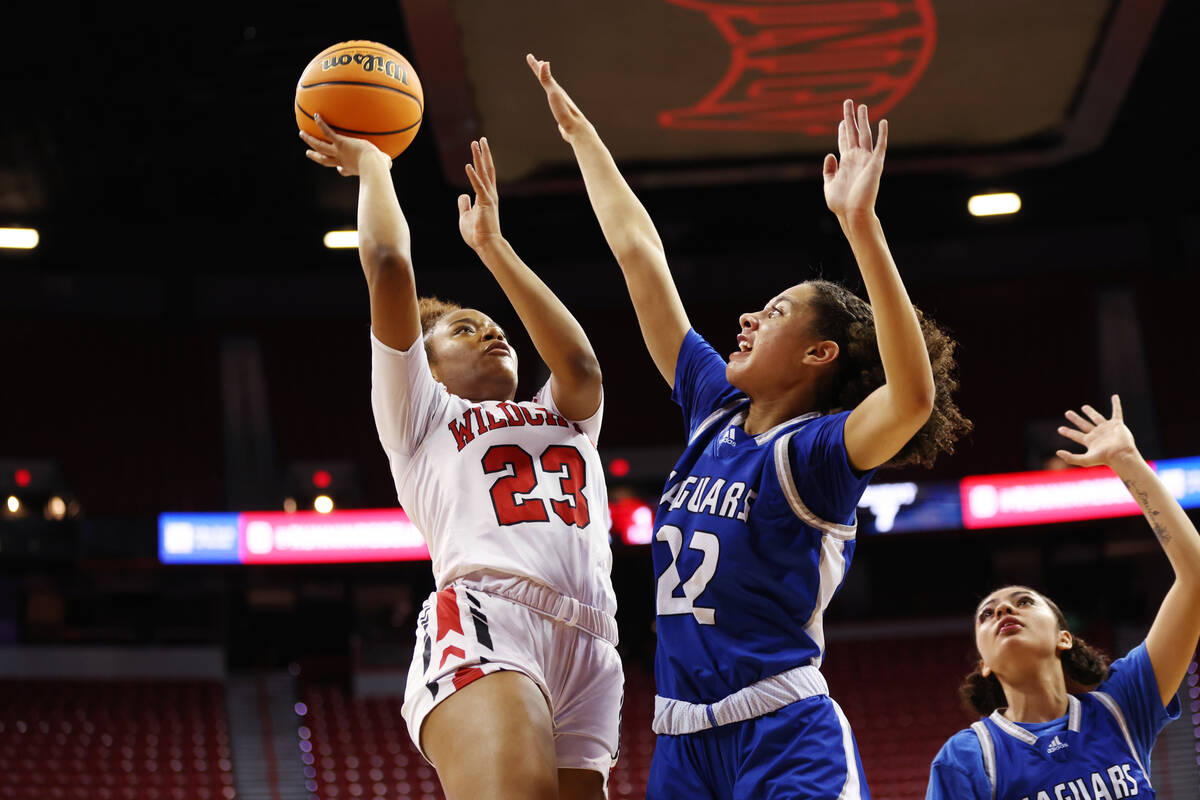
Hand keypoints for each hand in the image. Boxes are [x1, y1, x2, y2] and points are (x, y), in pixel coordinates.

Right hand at [300, 114, 390, 176]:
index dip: (341, 170)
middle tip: (308, 153)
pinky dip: (321, 124)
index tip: (340, 170)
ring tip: (302, 134)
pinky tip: (316, 115)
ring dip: (310, 140)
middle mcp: (342, 160)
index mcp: (351, 168)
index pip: (343, 170)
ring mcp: (339, 152)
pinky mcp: (340, 142)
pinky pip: (328, 132)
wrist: (372, 165)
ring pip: (320, 146)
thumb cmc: (380, 167)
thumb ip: (385, 163)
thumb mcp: (383, 165)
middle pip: (324, 159)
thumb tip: (389, 162)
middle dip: (315, 156)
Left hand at [458, 138, 502, 250]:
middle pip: (487, 169)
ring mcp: (488, 197)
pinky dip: (473, 176)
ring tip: (476, 143)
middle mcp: (490, 194)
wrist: (486, 245)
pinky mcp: (485, 203)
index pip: (485, 175)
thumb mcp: (466, 216)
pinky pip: (478, 186)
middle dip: (483, 154)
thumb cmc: (477, 233)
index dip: (482, 161)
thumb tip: (462, 195)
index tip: (479, 148)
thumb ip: (464, 204)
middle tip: (481, 140)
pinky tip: (468, 165)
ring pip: (484, 173)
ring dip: (479, 157)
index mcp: (486, 197)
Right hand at [527, 53, 592, 143]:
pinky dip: (550, 95)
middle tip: (536, 62)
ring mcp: (560, 103)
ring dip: (546, 82)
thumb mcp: (554, 94)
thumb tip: (544, 62)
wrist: (576, 129)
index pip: (543, 74)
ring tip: (543, 78)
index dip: (535, 65)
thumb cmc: (564, 112)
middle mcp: (558, 94)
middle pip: (547, 79)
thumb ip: (547, 79)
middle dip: (540, 70)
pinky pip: (553, 100)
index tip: (529, 56)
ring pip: (551, 89)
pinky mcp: (560, 112)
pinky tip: (552, 99)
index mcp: (556, 89)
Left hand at [823, 99, 887, 221]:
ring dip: (863, 120)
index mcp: (845, 163)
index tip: (842, 120)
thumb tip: (830, 154)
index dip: (842, 130)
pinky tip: (883, 122)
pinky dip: (882, 134)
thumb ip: (828, 170)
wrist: (853, 213)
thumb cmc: (841, 204)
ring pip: (865, 135)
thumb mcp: (829, 185)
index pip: (844, 141)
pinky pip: (880, 146)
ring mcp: (867, 160)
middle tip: (848, 102)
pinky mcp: (876, 164)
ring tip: (862, 106)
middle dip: (850, 118)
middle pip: (853, 133)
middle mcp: (856, 158)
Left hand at [1056, 395, 1138, 467]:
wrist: (1121, 455)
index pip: (1075, 435)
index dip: (1067, 432)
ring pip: (1097, 418)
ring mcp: (1107, 429)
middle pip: (1083, 424)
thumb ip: (1071, 458)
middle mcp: (1097, 434)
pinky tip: (1114, 397)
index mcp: (1090, 441)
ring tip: (1084, 407)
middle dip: (1076, 419)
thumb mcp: (1085, 460)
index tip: (1060, 429)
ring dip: (1090, 412)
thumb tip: (1058, 452)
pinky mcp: (1117, 425)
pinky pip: (1117, 412)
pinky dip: (1116, 404)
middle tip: (1067, 413)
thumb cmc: (1105, 458)